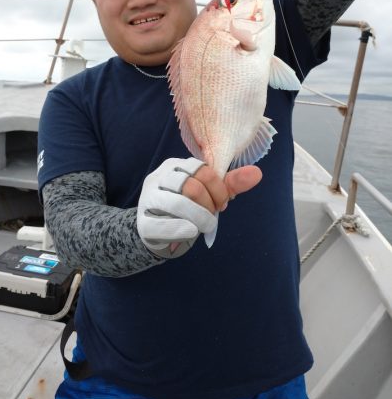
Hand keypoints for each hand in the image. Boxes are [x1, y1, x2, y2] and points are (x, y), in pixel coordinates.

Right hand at [137, 157, 261, 257]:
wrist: (154, 228)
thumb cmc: (185, 206)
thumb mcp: (207, 193)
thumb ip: (229, 184)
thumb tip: (257, 173)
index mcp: (176, 166)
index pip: (202, 170)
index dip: (219, 189)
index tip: (222, 203)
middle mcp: (159, 177)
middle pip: (191, 186)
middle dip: (209, 204)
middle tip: (213, 216)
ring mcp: (148, 198)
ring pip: (177, 204)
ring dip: (199, 218)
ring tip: (205, 226)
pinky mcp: (142, 221)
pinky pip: (162, 225)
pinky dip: (181, 230)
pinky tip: (190, 232)